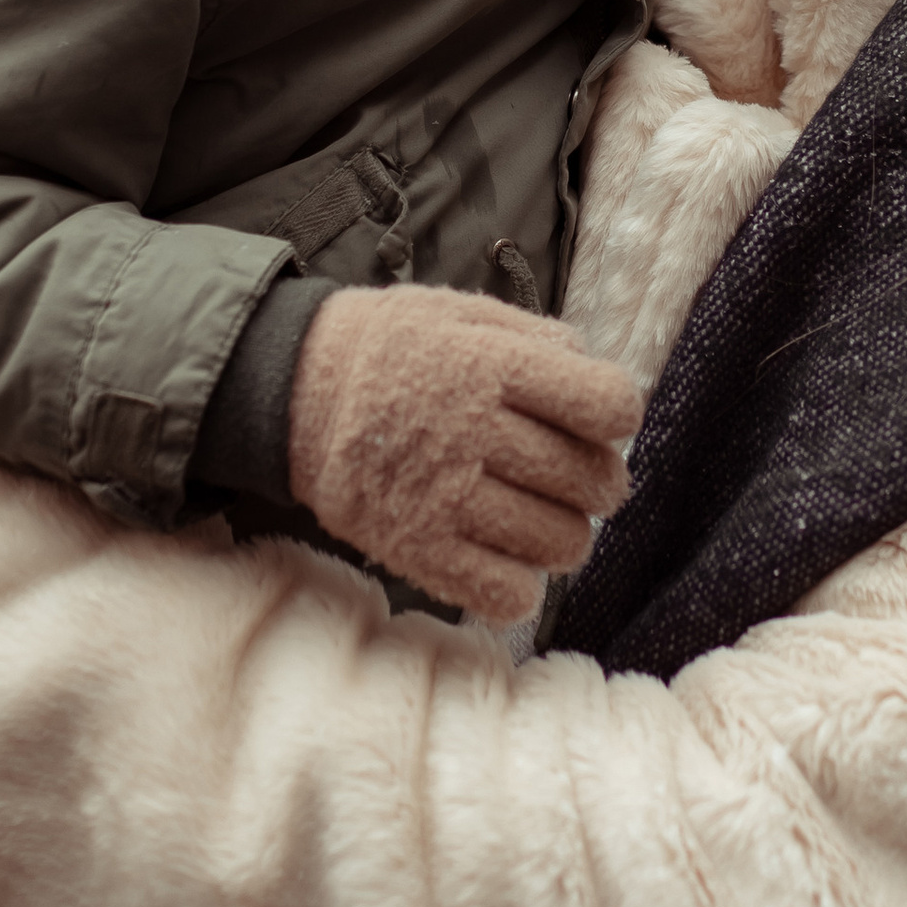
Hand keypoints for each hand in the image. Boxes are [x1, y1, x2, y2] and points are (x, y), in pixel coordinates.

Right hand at [288, 288, 643, 623]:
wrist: (290, 391)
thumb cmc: (387, 349)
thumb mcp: (457, 312)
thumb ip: (535, 337)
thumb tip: (598, 375)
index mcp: (491, 366)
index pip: (606, 405)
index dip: (617, 415)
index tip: (600, 419)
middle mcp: (472, 431)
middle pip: (591, 481)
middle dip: (602, 484)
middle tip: (581, 480)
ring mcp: (443, 496)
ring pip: (559, 543)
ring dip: (567, 537)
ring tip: (545, 520)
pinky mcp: (416, 548)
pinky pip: (504, 594)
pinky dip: (521, 586)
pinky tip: (506, 558)